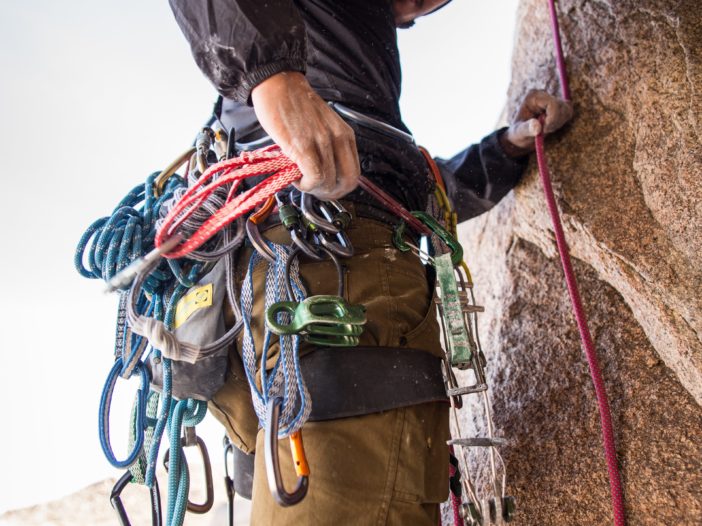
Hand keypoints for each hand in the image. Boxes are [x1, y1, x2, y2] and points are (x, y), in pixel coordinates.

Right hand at [251, 71, 359, 199]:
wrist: (278, 84)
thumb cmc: (296, 104)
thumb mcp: (323, 125)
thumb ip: (329, 147)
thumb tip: (325, 173)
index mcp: (345, 135)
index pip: (355, 173)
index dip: (340, 187)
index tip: (326, 187)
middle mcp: (338, 139)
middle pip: (348, 182)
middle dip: (331, 193)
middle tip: (315, 190)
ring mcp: (322, 142)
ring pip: (329, 182)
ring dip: (313, 189)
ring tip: (300, 180)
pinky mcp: (304, 146)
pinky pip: (314, 177)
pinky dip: (305, 184)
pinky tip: (295, 177)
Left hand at [500, 89, 573, 156]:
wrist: (520, 136)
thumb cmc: (518, 134)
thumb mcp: (519, 133)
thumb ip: (527, 129)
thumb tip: (537, 127)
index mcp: (533, 97)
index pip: (552, 103)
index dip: (552, 118)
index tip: (544, 129)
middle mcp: (543, 94)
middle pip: (561, 106)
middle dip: (555, 122)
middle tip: (544, 131)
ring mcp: (551, 99)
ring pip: (567, 109)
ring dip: (558, 123)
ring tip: (545, 129)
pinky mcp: (557, 105)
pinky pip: (568, 112)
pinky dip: (562, 122)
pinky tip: (551, 127)